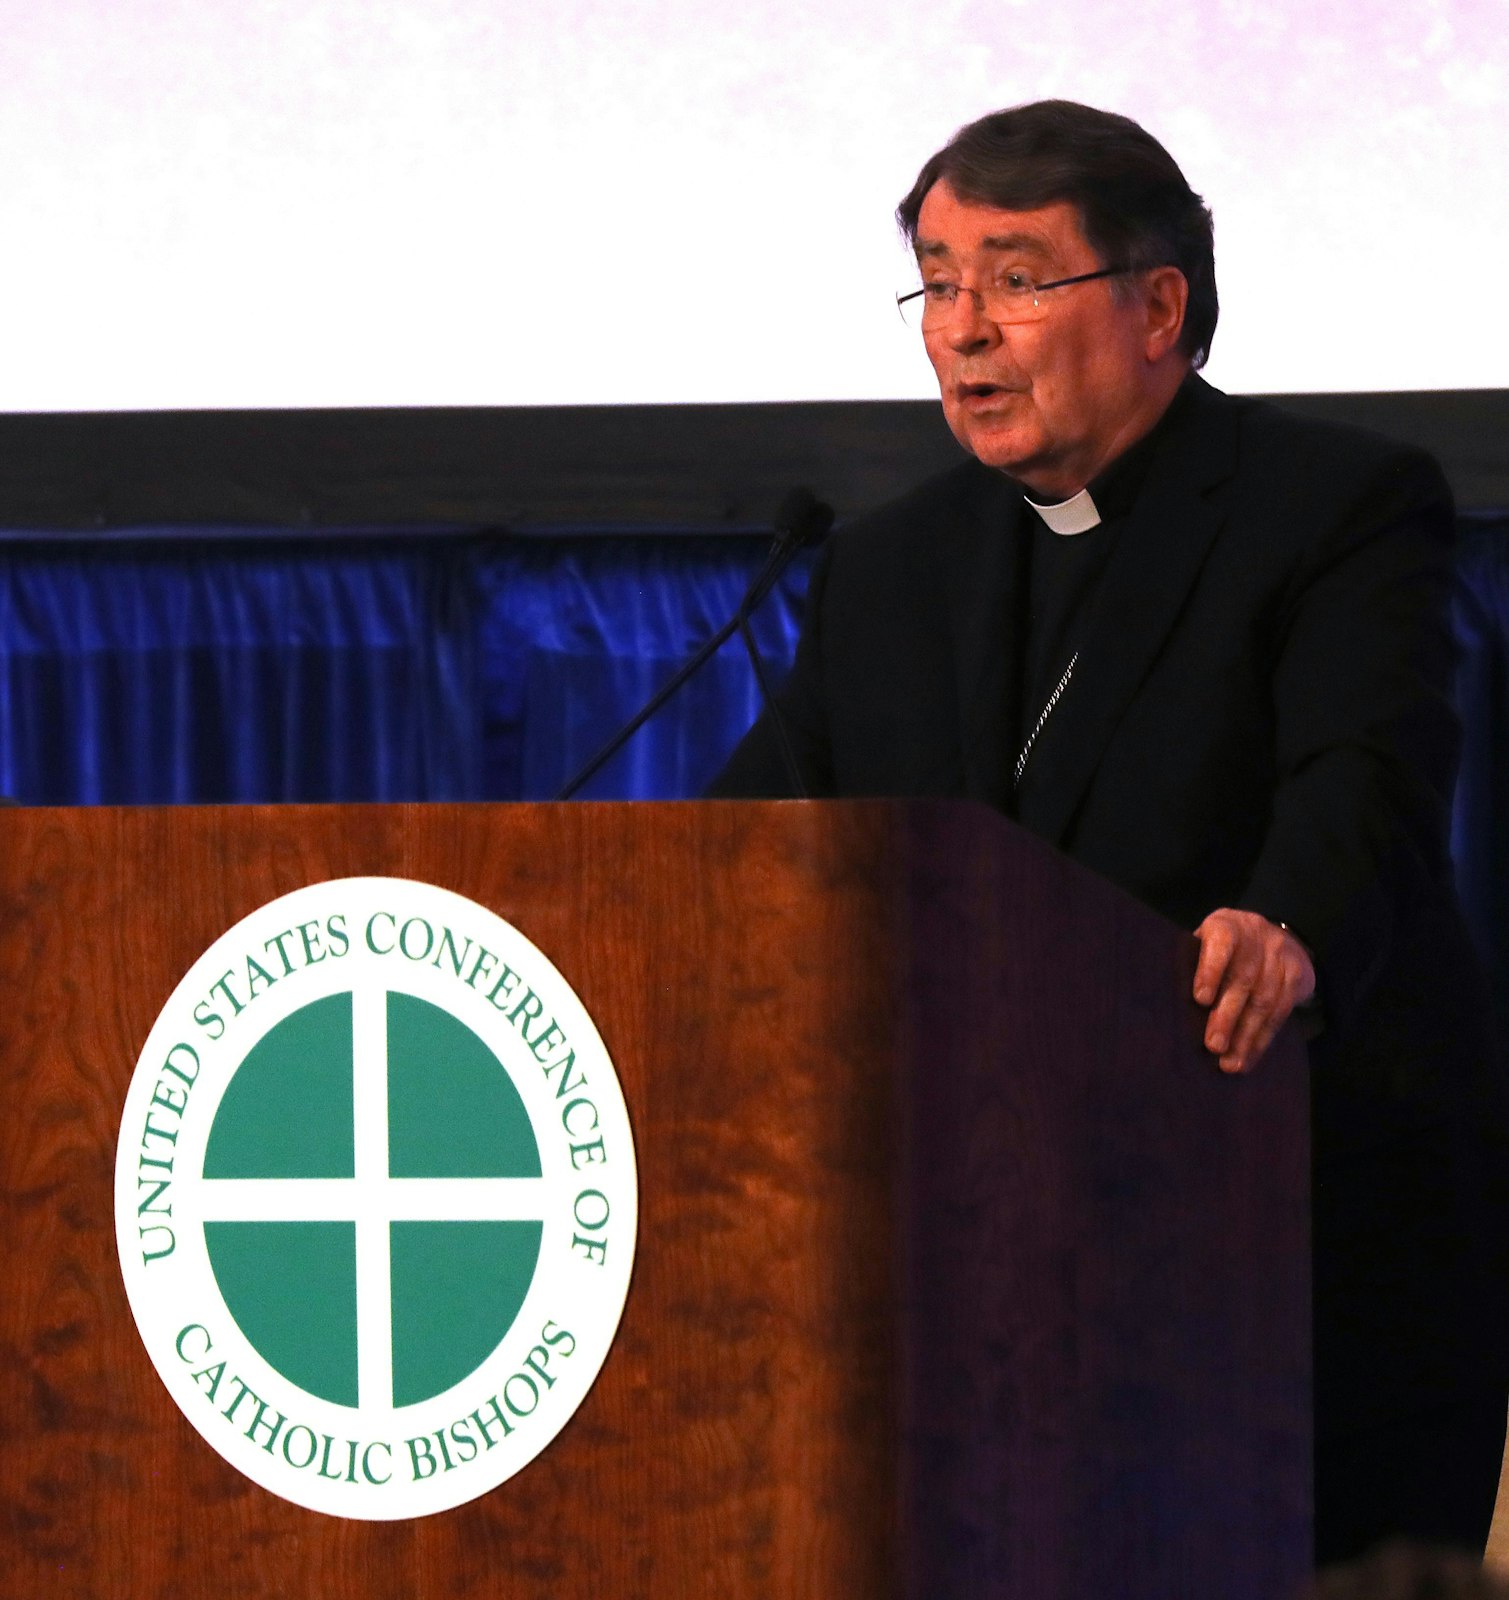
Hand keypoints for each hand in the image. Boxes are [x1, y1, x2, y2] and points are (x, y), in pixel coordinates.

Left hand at [1192, 908, 1315, 1073]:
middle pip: (1243, 979)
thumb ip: (1192, 962)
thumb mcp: (1206, 941)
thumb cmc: (1225, 946)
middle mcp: (1256, 936)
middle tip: (1213, 1045)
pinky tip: (1248, 1057)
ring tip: (1230, 1062)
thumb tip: (1169, 1002)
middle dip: (1227, 1016)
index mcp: (1227, 925)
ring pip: (1264, 1000)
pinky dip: (1262, 1039)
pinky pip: (1280, 1012)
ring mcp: (1280, 956)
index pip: (1221, 943)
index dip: (1210, 970)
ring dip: (1246, 1036)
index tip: (1200, 999)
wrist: (1278, 934)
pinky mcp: (1297, 976)